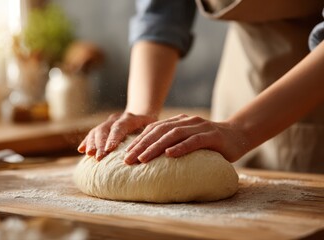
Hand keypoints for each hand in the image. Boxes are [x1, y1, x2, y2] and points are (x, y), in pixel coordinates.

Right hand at [77, 112, 156, 159]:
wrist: (143, 115)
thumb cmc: (150, 127)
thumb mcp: (154, 129)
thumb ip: (149, 137)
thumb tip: (147, 152)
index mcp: (130, 118)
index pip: (119, 127)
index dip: (113, 138)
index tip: (109, 150)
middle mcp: (117, 118)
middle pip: (105, 129)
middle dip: (101, 144)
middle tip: (99, 157)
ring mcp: (108, 122)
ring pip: (97, 131)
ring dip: (92, 143)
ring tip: (90, 155)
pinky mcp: (103, 128)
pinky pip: (92, 133)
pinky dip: (87, 141)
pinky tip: (81, 150)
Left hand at [124, 114, 248, 164]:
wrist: (239, 134)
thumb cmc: (211, 142)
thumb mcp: (190, 140)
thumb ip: (175, 143)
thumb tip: (153, 159)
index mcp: (179, 121)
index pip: (154, 129)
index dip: (139, 140)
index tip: (126, 154)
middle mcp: (187, 121)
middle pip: (159, 131)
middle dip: (141, 145)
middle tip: (128, 159)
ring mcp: (199, 127)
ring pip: (173, 135)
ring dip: (155, 147)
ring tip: (143, 159)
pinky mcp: (212, 136)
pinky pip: (194, 141)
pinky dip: (180, 147)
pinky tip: (169, 155)